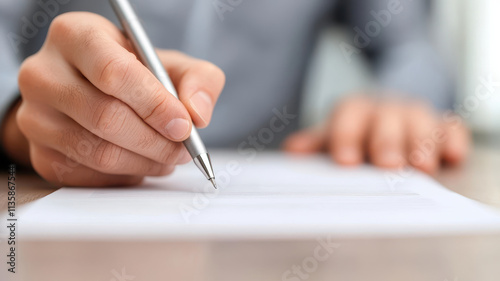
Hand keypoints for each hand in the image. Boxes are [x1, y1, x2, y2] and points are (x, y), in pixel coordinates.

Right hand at [15, 12, 224, 185]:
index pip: (113, 73)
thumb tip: (198, 115)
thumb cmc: (135, 74)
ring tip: (168, 156)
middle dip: (156, 141)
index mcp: (75, 36)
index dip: (154, 105)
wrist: (91, 93)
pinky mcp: (40, 155)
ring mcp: (34, 118)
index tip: (184, 125)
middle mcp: (43, 74)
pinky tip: (142, 162)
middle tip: (184, 148)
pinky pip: (89, 176)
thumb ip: (198, 80)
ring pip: (98, 153)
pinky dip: (126, 175)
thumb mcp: (171, 64)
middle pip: (106, 117)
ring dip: (146, 162)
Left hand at [283, 96, 469, 173]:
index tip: (345, 161)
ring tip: (422, 166)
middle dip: (387, 142)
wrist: (388, 108)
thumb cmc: (358, 129)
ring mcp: (415, 115)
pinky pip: (451, 127)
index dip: (346, 137)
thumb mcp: (333, 133)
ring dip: (421, 143)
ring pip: (420, 122)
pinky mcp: (442, 125)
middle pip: (386, 120)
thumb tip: (292, 151)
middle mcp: (386, 109)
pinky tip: (453, 155)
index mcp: (355, 110)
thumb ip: (315, 143)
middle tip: (387, 166)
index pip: (349, 116)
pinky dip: (453, 139)